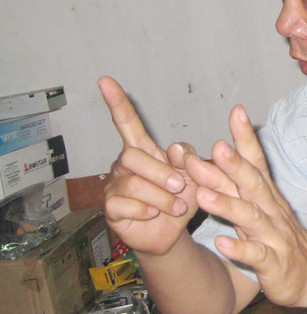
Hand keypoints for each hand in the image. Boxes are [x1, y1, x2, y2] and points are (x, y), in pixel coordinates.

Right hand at [99, 76, 201, 255]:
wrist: (173, 233)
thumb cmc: (182, 198)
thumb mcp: (194, 176)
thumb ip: (189, 160)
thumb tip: (174, 149)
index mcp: (144, 150)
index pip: (127, 122)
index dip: (117, 103)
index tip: (105, 81)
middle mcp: (125, 164)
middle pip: (132, 156)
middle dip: (160, 172)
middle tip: (180, 188)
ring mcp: (115, 185)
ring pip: (132, 183)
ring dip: (161, 197)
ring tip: (176, 207)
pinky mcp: (111, 208)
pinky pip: (125, 204)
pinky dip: (147, 211)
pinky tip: (154, 215)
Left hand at [184, 104, 306, 306]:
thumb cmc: (278, 235)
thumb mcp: (257, 206)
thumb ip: (234, 183)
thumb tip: (211, 152)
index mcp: (265, 195)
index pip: (257, 161)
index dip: (246, 138)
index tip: (237, 111)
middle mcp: (271, 210)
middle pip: (254, 184)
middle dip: (235, 166)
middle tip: (217, 147)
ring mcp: (273, 236)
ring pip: (251, 218)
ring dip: (228, 205)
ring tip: (203, 194)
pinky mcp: (273, 263)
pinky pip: (256, 256)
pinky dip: (239, 249)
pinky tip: (221, 243)